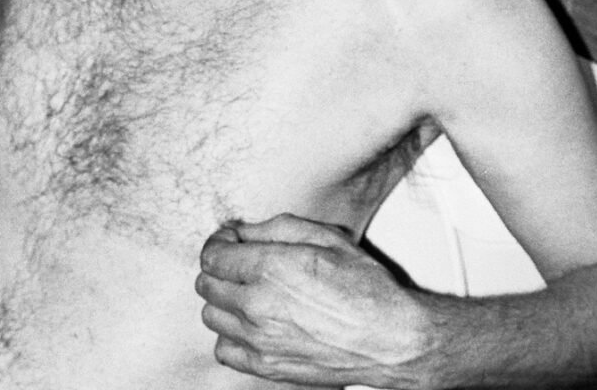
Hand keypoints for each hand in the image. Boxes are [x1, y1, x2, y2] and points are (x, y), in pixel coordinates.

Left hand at [196, 213, 426, 386]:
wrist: (389, 338)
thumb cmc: (362, 284)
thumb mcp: (324, 236)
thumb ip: (274, 228)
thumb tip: (240, 232)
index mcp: (270, 268)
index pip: (212, 255)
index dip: (219, 242)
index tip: (231, 240)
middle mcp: (258, 306)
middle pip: (206, 283)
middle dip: (220, 267)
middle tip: (242, 262)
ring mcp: (260, 341)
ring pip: (210, 315)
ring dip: (223, 300)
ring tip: (249, 292)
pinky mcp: (266, 368)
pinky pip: (223, 349)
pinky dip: (230, 334)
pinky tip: (251, 323)